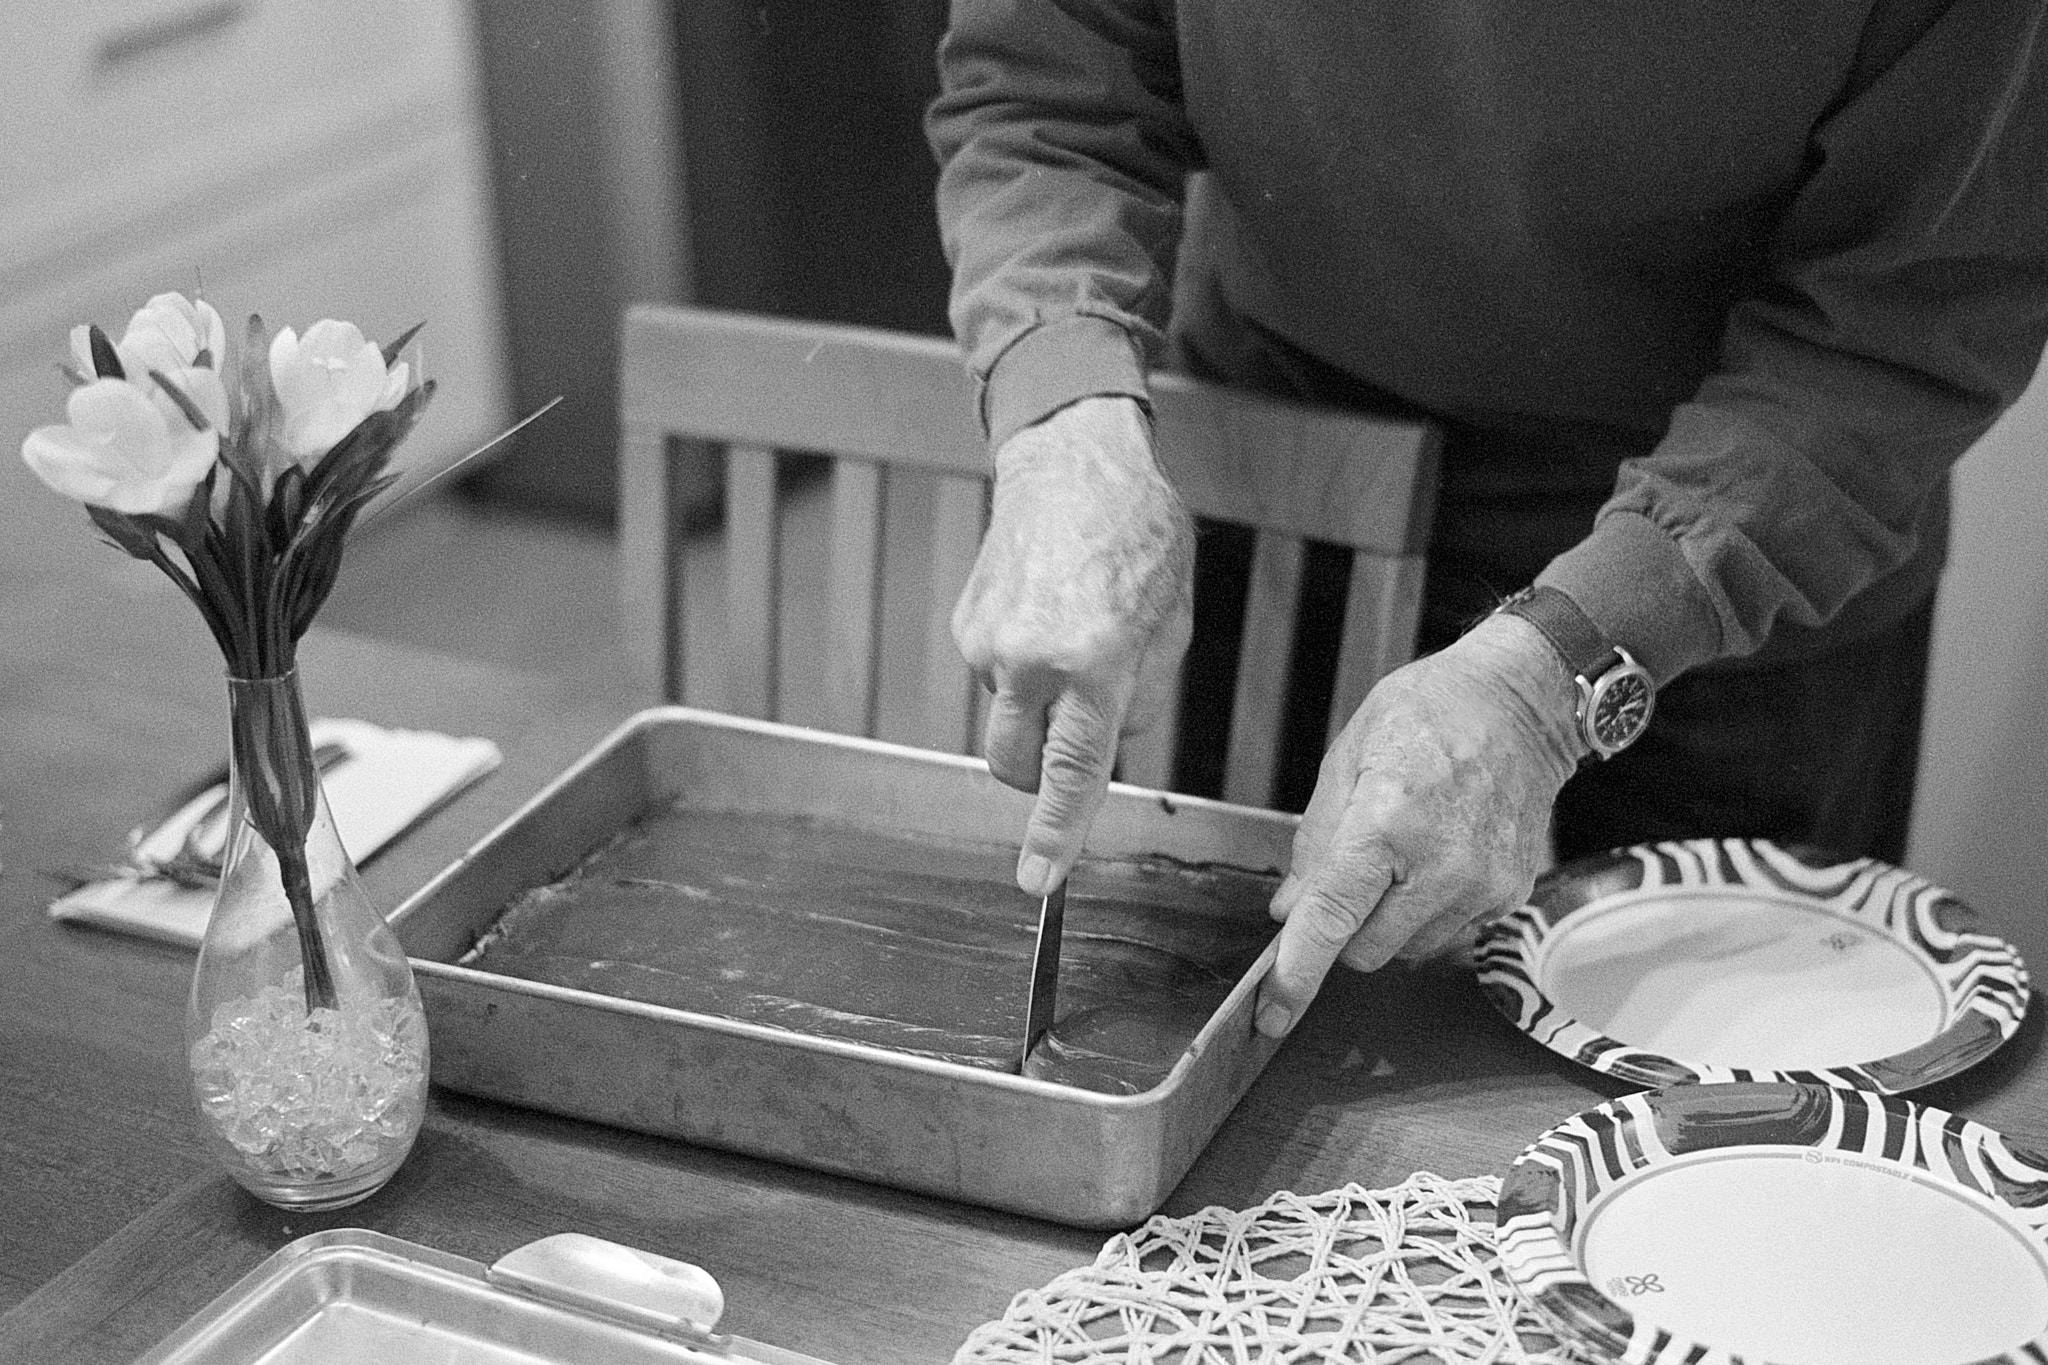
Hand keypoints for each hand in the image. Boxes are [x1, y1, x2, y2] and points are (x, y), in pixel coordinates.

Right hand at [953, 396, 1194, 893]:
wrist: (1072, 460)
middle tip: (1075, 739)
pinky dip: (1022, 665)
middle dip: (1040, 778)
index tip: (1039, 883)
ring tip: (1075, 636)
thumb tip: (1113, 745)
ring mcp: (988, 642)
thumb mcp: (1172, 620)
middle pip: (1017, 767)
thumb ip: (1144, 696)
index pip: (1071, 774)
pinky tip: (1049, 613)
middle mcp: (1031, 659)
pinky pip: (995, 675)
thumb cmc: (1137, 532)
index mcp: (1094, 662)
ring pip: (1009, 718)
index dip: (1057, 835)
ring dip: (1039, 706)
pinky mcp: (966, 624)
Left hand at [1253, 612, 1582, 1036]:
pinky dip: (1427, 914)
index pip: (1331, 919)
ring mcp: (1482, 886)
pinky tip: (1436, 861)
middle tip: (1350, 878)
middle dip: (1343, 930)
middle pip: (1365, 952)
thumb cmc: (1428, 715)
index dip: (1296, 973)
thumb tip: (1289, 911)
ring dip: (1388, 923)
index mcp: (1386, 822)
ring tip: (1402, 855)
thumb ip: (1314, 842)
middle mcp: (1440, 865)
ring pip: (1406, 951)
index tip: (1273, 1013)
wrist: (1518, 704)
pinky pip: (1448, 936)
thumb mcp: (1347, 757)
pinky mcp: (1509, 896)